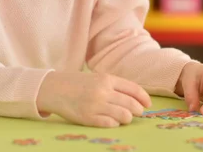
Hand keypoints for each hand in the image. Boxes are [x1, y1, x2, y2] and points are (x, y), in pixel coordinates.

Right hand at [36, 71, 151, 126]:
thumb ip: (115, 85)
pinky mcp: (88, 118)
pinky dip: (115, 124)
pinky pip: (110, 124)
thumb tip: (136, 97)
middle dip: (138, 110)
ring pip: (124, 116)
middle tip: (138, 113)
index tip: (148, 104)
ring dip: (128, 118)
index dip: (144, 98)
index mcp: (107, 79)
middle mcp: (103, 91)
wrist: (54, 89)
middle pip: (131, 104)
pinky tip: (113, 121)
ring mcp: (95, 105)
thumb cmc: (79, 83)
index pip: (134, 89)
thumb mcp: (98, 78)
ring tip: (125, 118)